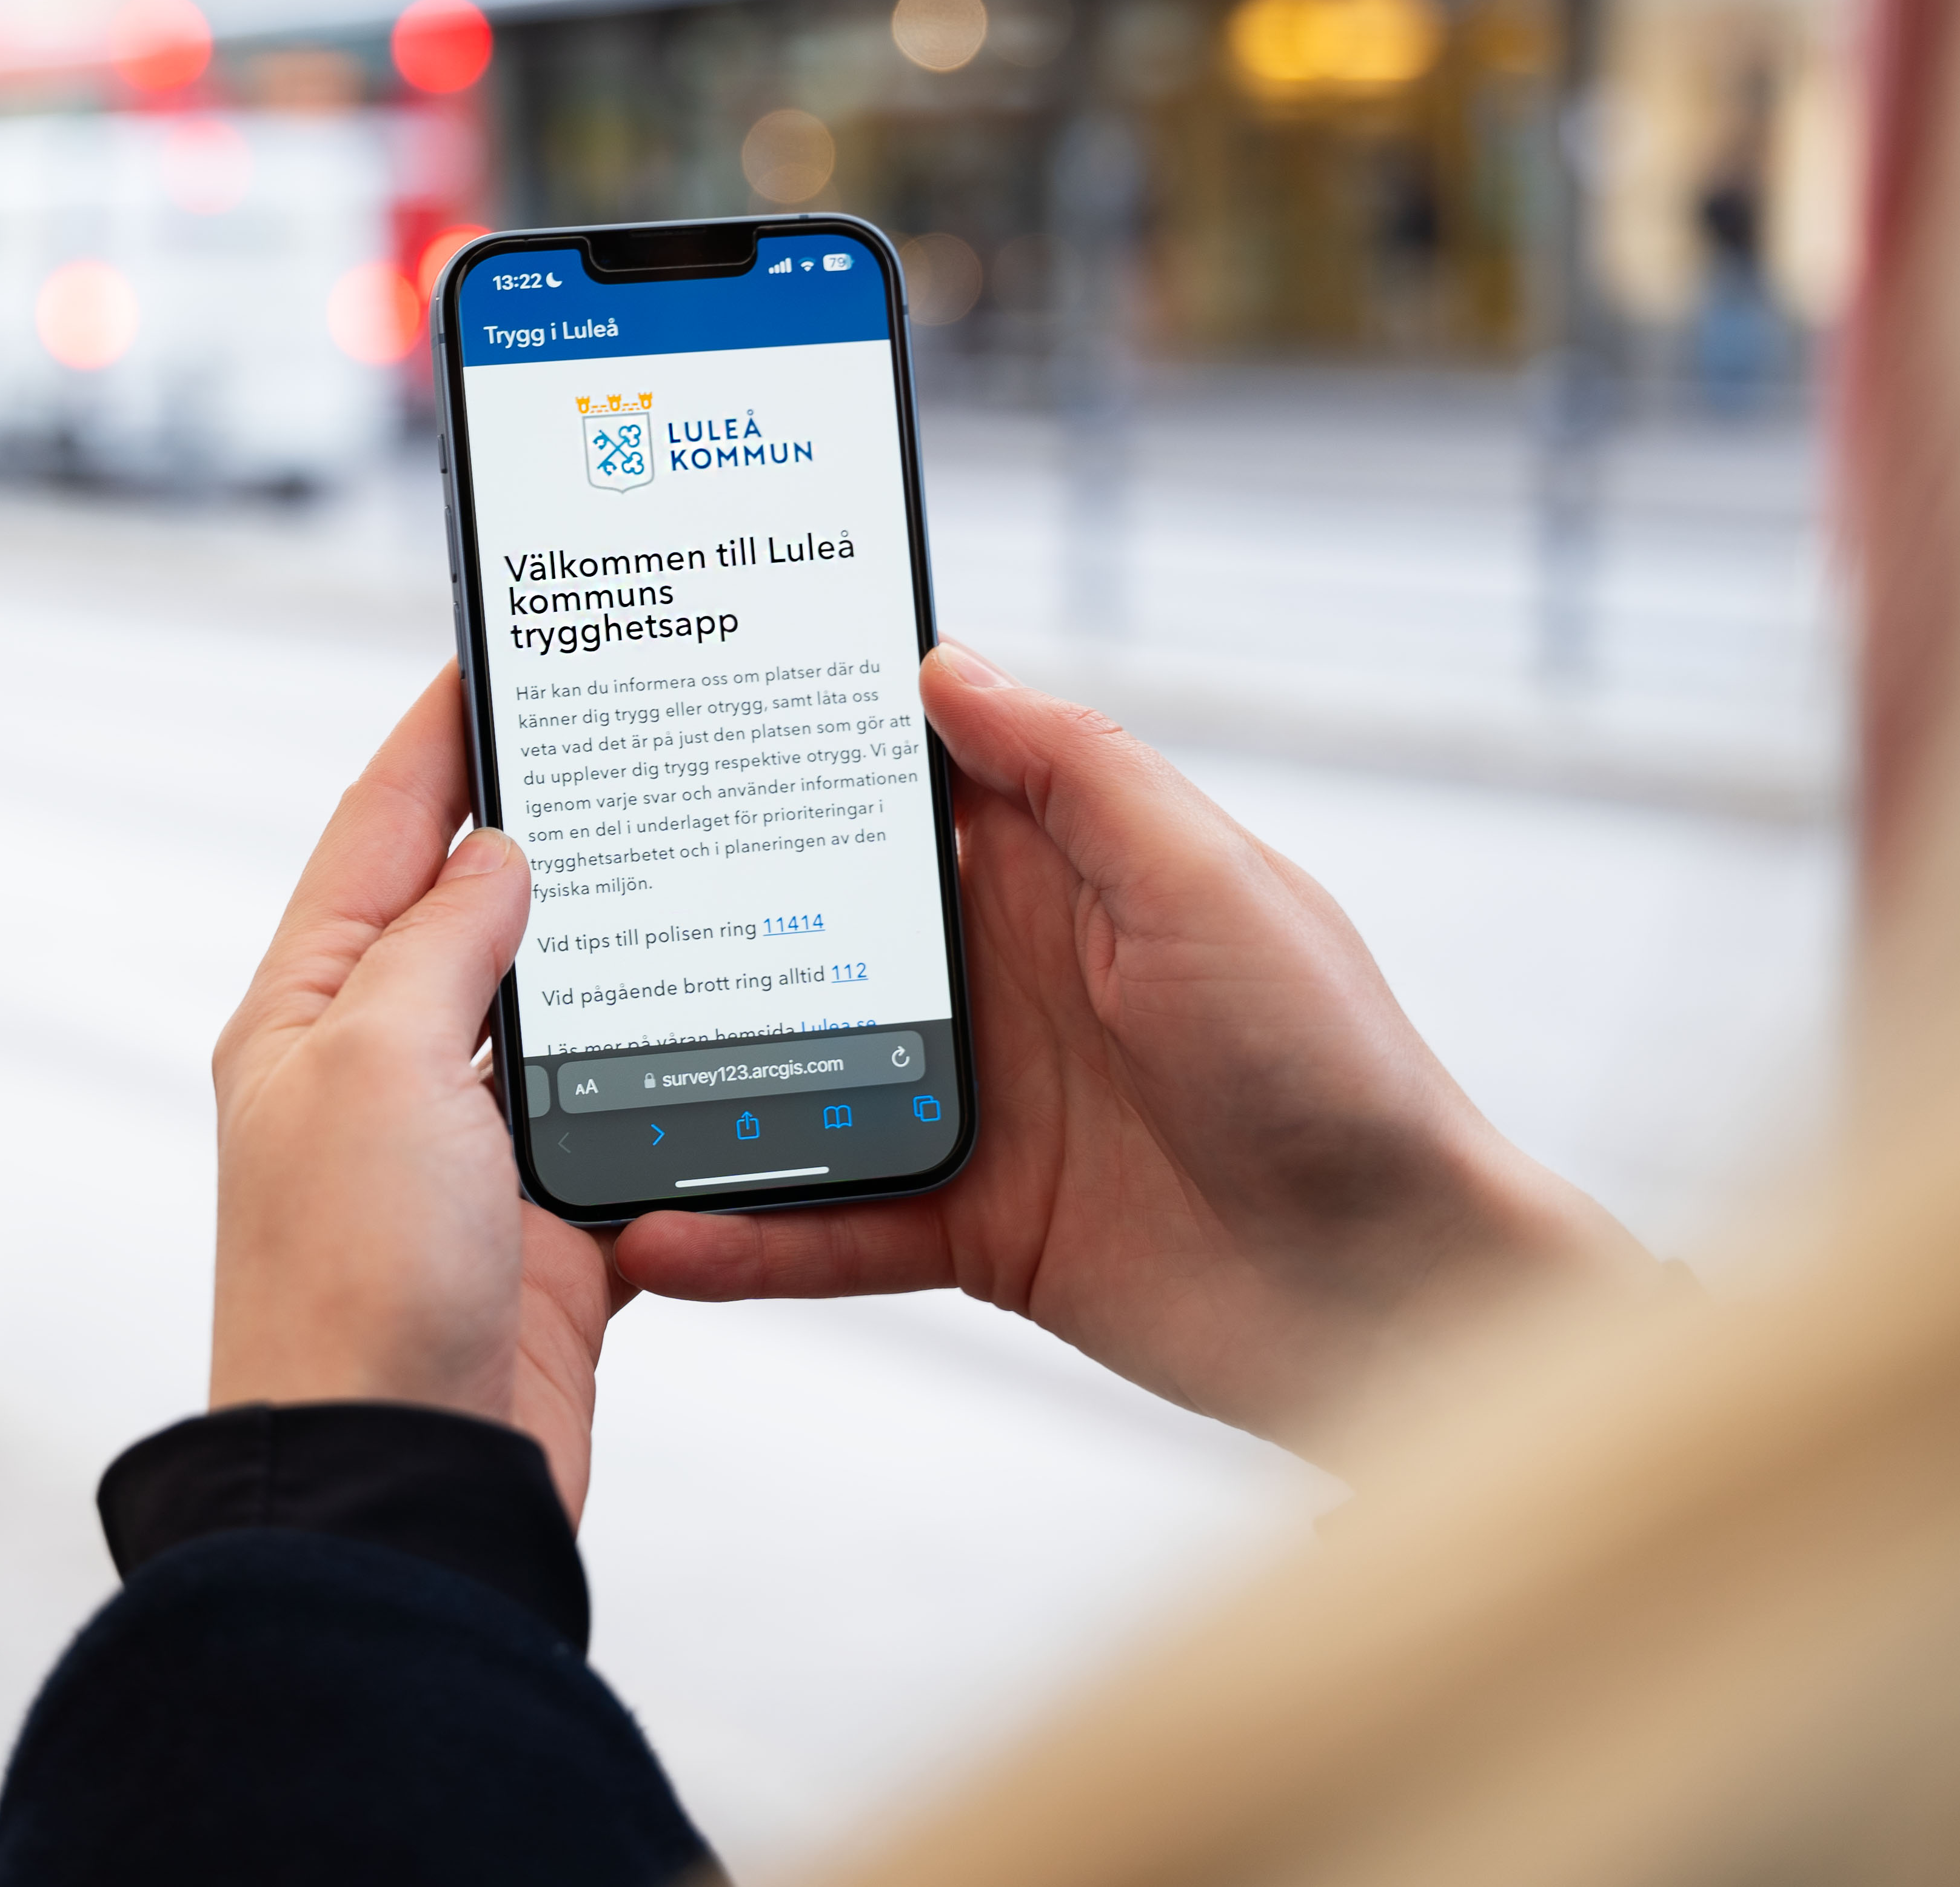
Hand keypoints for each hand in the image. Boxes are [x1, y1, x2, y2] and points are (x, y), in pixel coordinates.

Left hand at [209, 663, 632, 1522]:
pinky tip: (723, 1033)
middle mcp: (377, 1074)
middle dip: (543, 830)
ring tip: (696, 862)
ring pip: (553, 1015)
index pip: (377, 833)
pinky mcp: (540, 1232)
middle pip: (468, 914)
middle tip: (623, 740)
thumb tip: (493, 854)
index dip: (435, 739)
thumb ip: (442, 944)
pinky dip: (664, 1082)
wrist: (403, 1482)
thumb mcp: (381, 1065)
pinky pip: (614, 1123)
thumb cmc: (351, 1287)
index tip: (491, 656)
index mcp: (307, 1014)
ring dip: (615, 953)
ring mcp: (460, 1156)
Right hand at [616, 644, 1644, 1463]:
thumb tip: (941, 662)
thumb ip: (1075, 772)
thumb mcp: (1210, 882)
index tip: (677, 696)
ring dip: (698, 1078)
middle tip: (562, 891)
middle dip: (701, 908)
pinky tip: (656, 1231)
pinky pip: (831, 1224)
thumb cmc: (1336, 1067)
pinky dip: (744, 1233)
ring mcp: (981, 1102)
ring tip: (572, 1071)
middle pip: (818, 925)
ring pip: (799, 1074)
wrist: (1397, 1298)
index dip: (801, 738)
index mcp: (1064, 870)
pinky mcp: (972, 1225)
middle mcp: (1006, 975)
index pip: (905, 780)